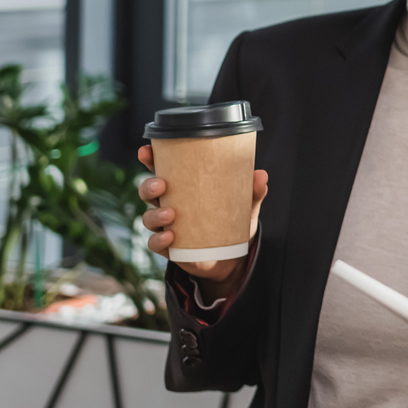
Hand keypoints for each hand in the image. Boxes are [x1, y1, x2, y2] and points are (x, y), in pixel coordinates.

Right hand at [137, 143, 268, 283]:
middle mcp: (169, 204)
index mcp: (183, 187)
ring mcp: (166, 227)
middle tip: (162, 184)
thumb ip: (253, 191)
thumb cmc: (231, 222)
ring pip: (148, 217)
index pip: (162, 169)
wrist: (231, 257)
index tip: (146, 151)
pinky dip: (159, 240)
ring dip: (155, 214)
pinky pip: (154, 243)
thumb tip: (261, 175)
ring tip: (171, 214)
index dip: (150, 159)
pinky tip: (170, 237)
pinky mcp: (169, 248)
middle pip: (148, 191)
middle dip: (149, 185)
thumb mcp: (245, 205)